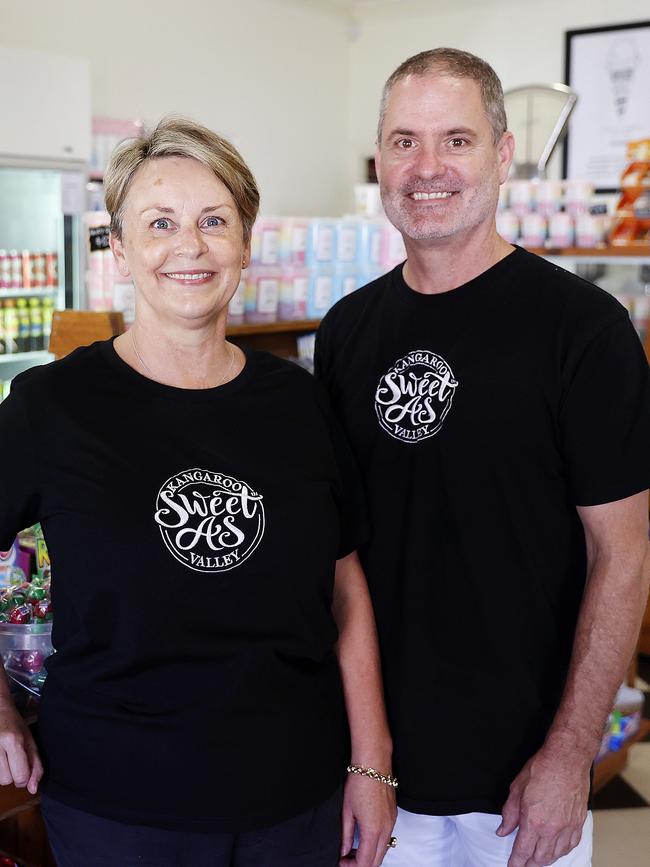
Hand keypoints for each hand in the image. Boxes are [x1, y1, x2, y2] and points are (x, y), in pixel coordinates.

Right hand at [0, 702, 42, 794]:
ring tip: (3, 756)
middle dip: (12, 774)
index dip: (24, 776)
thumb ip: (35, 766)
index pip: (20, 777)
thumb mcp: (30, 741)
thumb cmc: (15, 725)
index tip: (23, 765)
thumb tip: (33, 790)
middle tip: (12, 758)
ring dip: (2, 772)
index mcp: (13, 741)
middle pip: (6, 781)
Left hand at [339, 773, 396, 865]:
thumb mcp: (347, 810)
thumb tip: (343, 851)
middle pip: (376, 861)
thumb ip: (345, 834)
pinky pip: (387, 838)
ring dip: (370, 855)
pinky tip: (365, 838)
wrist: (374, 763)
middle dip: (361, 865)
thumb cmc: (359, 782)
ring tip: (354, 850)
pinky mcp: (394, 816)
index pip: (365, 862)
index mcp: (372, 830)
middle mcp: (385, 829)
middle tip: (347, 859)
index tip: (342, 862)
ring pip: (383, 850)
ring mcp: (392, 822)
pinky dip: (377, 845)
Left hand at [498, 746, 589, 866]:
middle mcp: (552, 829)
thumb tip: (503, 830)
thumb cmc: (542, 769)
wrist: (567, 758)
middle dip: (529, 864)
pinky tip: (555, 849)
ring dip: (545, 859)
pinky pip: (570, 846)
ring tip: (536, 858)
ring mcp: (567, 827)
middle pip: (540, 858)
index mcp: (533, 821)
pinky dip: (561, 851)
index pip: (522, 851)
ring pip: (555, 855)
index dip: (516, 862)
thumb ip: (509, 814)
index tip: (512, 866)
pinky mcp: (578, 823)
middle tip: (522, 863)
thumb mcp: (516, 789)